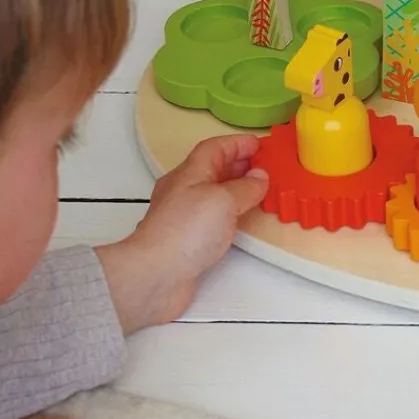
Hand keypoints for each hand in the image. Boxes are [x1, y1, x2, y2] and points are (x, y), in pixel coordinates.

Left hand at [96, 134, 268, 333]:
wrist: (155, 274)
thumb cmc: (186, 231)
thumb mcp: (223, 200)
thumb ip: (245, 188)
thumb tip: (260, 178)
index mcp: (189, 173)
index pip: (214, 148)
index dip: (237, 144)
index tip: (259, 145)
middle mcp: (183, 191)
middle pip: (212, 168)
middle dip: (237, 164)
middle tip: (263, 166)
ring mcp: (183, 216)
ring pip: (211, 193)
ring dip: (233, 188)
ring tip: (257, 191)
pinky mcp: (185, 240)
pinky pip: (211, 217)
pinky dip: (228, 212)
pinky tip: (239, 221)